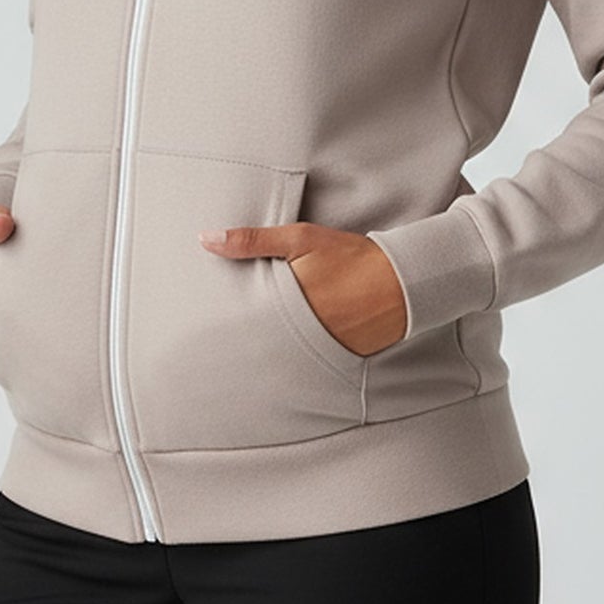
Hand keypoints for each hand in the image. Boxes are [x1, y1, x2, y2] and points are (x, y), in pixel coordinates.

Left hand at [198, 222, 407, 356]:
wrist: (403, 281)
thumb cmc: (350, 256)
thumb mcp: (301, 239)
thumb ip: (253, 240)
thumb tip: (205, 239)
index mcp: (287, 304)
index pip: (242, 322)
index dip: (221, 327)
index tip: (200, 329)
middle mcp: (300, 334)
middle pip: (257, 346)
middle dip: (238, 349)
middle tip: (211, 356)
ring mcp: (319, 350)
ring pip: (279, 358)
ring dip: (264, 357)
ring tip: (239, 364)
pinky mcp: (336, 359)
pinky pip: (305, 364)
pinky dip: (293, 361)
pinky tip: (281, 361)